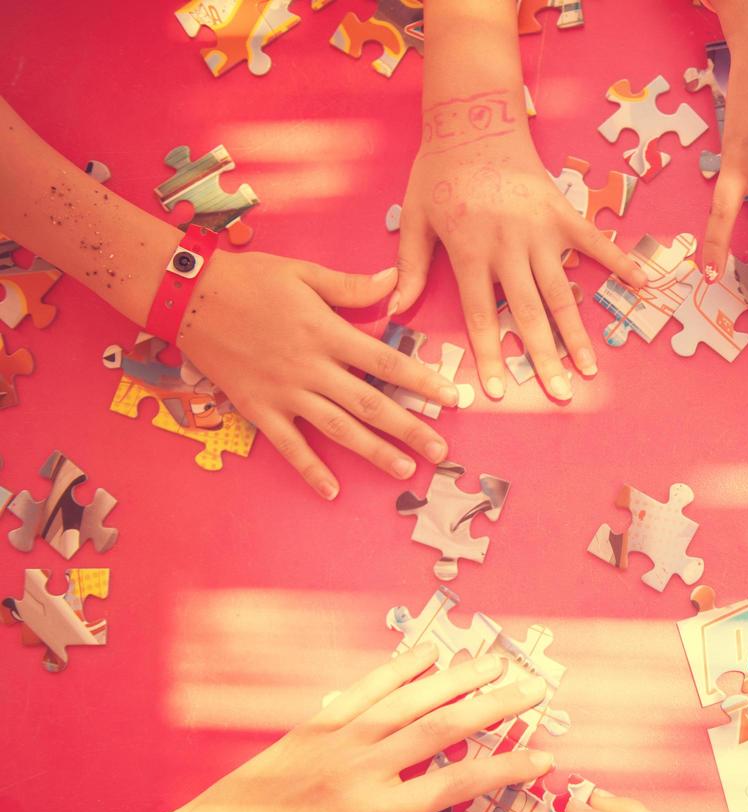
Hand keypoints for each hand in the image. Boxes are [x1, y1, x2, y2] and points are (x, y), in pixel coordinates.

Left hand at [122, 644, 554, 811]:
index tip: (542, 758)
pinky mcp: (316, 722)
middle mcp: (363, 767)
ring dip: (458, 677)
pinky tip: (429, 655)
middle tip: (534, 688)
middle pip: (443, 727)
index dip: (506, 768)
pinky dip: (400, 669)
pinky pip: (367, 688)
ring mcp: (339, 738)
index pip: (459, 782)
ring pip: (411, 699)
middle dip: (495, 705)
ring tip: (496, 662)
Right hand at [180, 250, 456, 499]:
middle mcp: (310, 367)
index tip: (450, 399)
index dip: (421, 381)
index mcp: (327, 332)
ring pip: (337, 428)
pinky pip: (288, 445)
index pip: (386, 362)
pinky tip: (332, 491)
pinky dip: (310, 469)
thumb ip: (350, 286)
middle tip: (441, 450)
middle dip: (409, 427)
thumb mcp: (303, 273)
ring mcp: (284, 391)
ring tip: (406, 469)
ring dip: (373, 451)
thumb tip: (394, 281)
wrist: (186, 295)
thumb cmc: (247, 278)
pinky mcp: (258, 408)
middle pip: (369, 403)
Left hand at [393, 96, 644, 401]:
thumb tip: (393, 311)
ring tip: (590, 370)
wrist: (474, 118)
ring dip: (577, 334)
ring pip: (561, 291)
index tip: (502, 392)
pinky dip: (619, 262)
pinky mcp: (562, 212)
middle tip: (560, 396)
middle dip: (543, 358)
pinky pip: (594, 242)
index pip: (482, 316)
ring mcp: (540, 230)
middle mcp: (508, 245)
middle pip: (529, 313)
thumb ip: (409, 265)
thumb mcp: (414, 216)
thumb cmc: (439, 170)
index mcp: (470, 250)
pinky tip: (642, 285)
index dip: (491, 356)